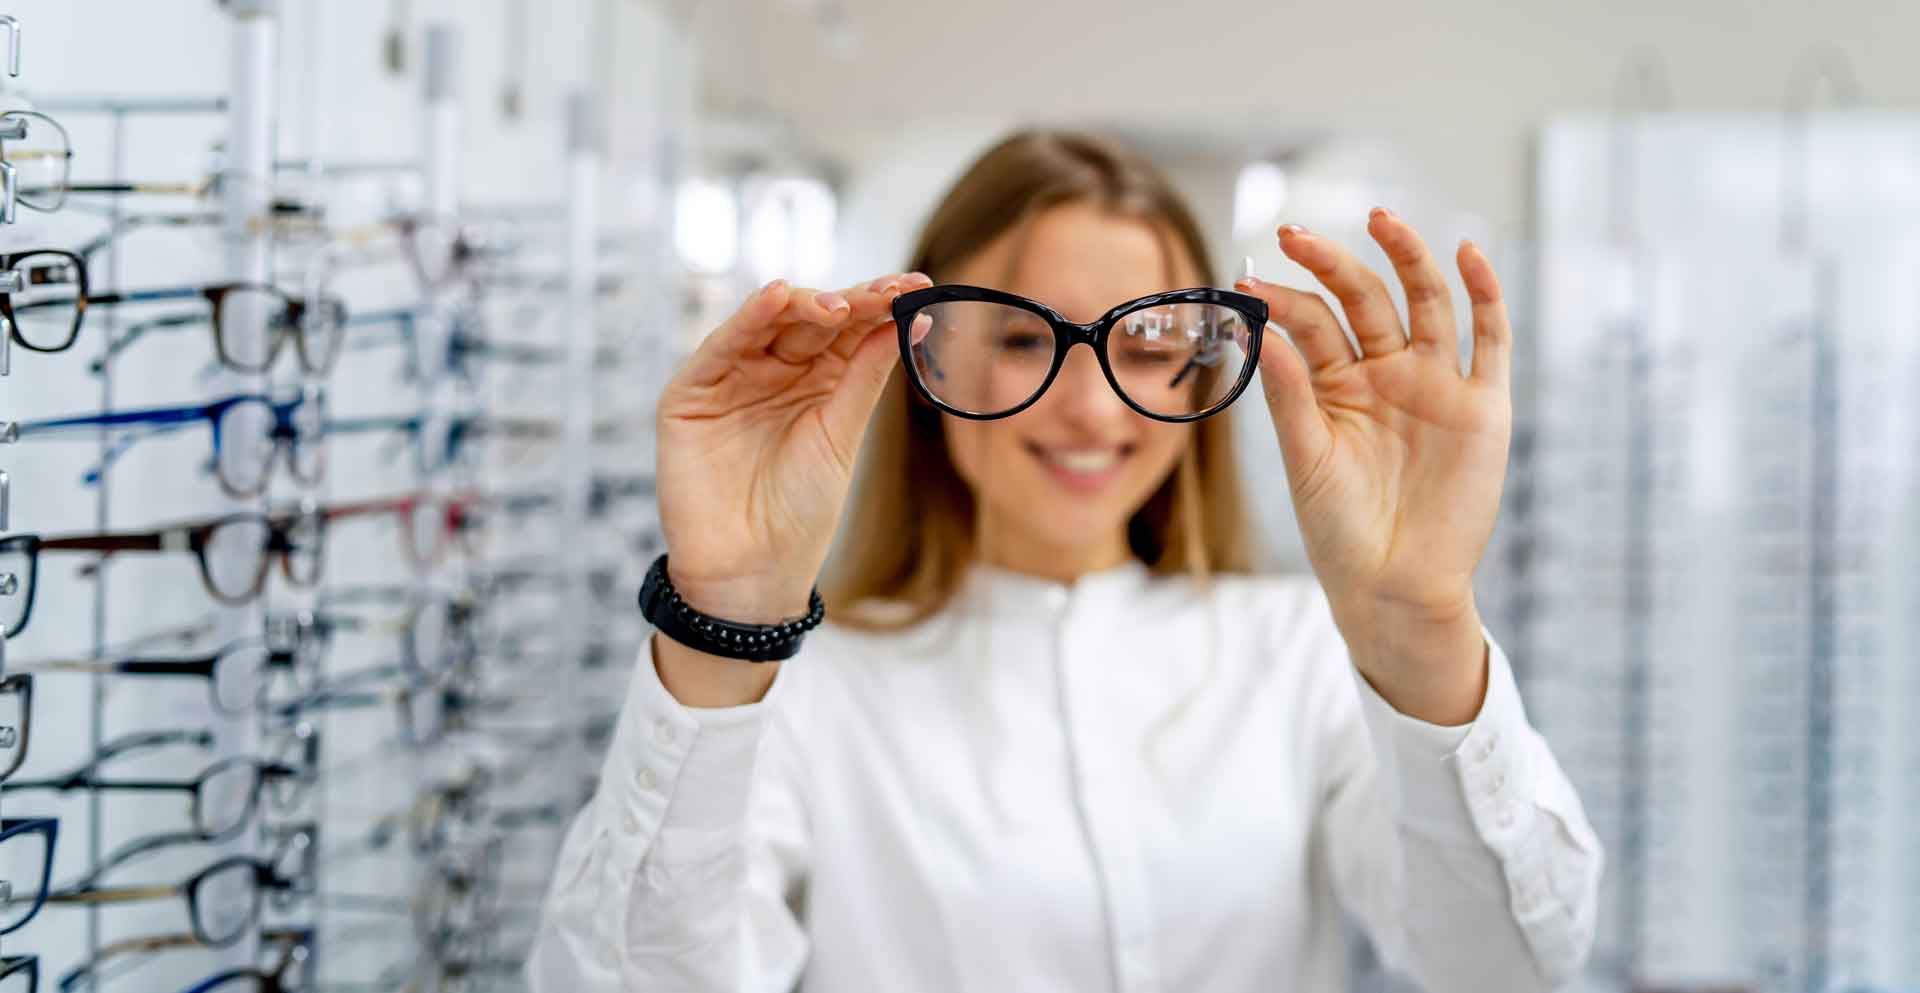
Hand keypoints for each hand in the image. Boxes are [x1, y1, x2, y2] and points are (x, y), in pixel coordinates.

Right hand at [655, 271, 931, 625]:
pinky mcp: (691, 392)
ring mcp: (731, 377)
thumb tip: (907, 321)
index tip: (919, 289)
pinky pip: (720, 346)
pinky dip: (746, 320)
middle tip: (889, 292)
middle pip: (810, 320)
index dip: (879, 306)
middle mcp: (773, 371)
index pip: (847, 330)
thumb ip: (864, 376)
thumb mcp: (841, 435)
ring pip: (766, 323)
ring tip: (839, 305)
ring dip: (802, 305)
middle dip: (849, 302)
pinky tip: (777, 298)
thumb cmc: (800, 512)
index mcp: (816, 381)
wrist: (752, 570)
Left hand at [1234, 211, 1509, 722]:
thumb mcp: (1306, 457)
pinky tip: (1468, 254)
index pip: (1313, 322)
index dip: (1285, 298)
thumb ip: (1290, 394)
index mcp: (1338, 384)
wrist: (1394, 585)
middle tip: (1295, 234)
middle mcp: (1387, 374)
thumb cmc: (1339, 529)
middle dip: (1335, 262)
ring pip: (1427, 303)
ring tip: (1381, 221)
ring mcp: (1436, 384)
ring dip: (1409, 259)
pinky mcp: (1482, 405)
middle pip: (1366, 299)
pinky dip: (1485, 294)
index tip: (1248, 281)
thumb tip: (1260, 332)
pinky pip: (1490, 339)